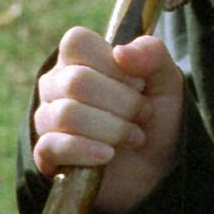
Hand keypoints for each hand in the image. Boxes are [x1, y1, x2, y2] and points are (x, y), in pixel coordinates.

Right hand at [34, 27, 184, 212]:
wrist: (156, 170)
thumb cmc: (156, 120)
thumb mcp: (167, 82)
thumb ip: (152, 55)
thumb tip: (120, 52)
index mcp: (78, 59)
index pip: (76, 42)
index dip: (113, 65)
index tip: (138, 84)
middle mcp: (56, 84)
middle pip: (76, 82)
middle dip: (123, 103)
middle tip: (142, 115)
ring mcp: (47, 119)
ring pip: (67, 114)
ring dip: (112, 129)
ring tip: (133, 138)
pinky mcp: (46, 154)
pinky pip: (52, 146)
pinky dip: (88, 151)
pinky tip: (109, 156)